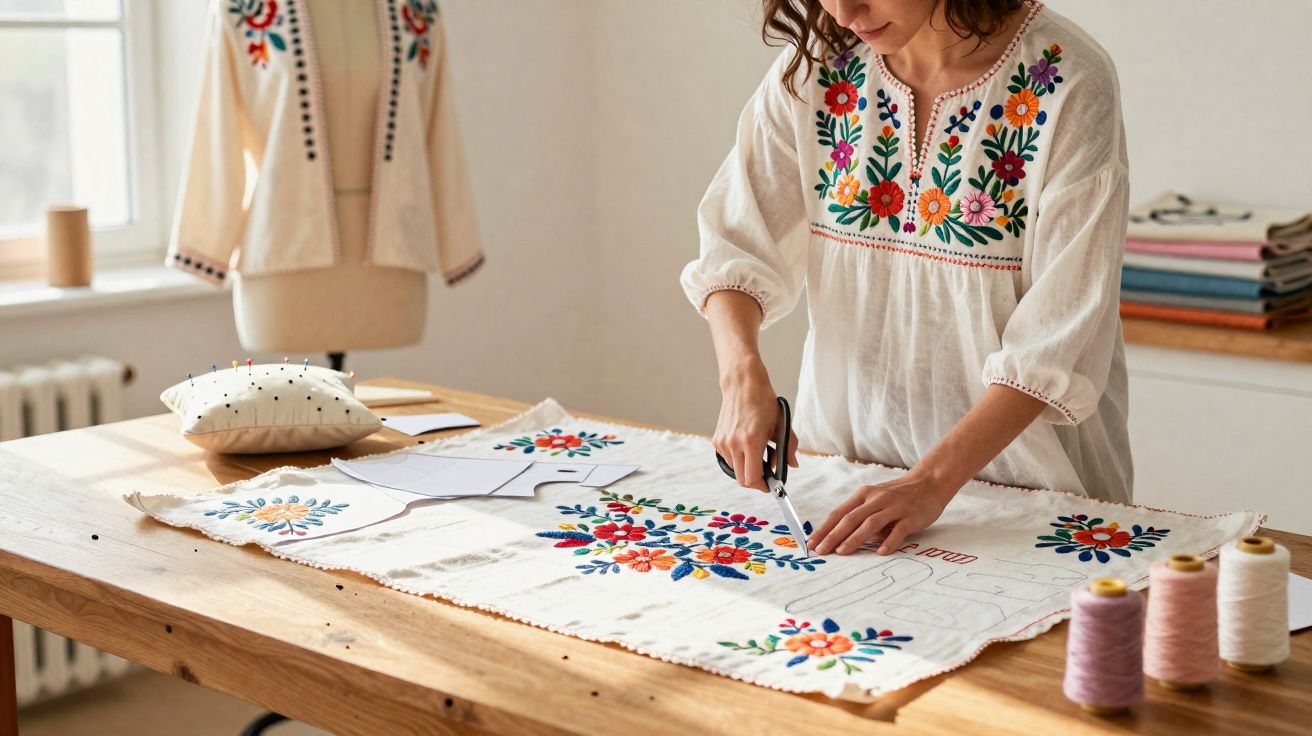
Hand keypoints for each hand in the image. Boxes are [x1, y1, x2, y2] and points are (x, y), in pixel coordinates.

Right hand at [712, 374, 798, 493]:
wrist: (742, 386)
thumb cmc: (763, 402)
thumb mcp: (782, 424)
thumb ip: (788, 448)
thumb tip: (792, 465)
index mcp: (751, 441)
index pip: (752, 478)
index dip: (762, 486)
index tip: (770, 486)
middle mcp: (734, 444)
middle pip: (742, 480)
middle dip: (755, 481)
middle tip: (766, 475)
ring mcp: (723, 443)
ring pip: (735, 470)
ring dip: (747, 468)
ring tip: (757, 454)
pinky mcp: (717, 440)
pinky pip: (728, 459)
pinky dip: (738, 459)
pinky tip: (746, 446)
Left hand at [809, 471, 955, 554]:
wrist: (929, 482)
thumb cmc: (898, 495)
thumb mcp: (875, 499)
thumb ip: (860, 515)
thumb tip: (841, 537)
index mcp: (864, 495)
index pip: (839, 513)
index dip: (824, 528)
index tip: (812, 543)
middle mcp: (876, 499)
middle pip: (851, 518)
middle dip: (833, 536)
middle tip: (822, 551)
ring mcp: (894, 507)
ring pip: (870, 523)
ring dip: (855, 538)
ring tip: (843, 552)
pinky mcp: (911, 516)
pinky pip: (899, 530)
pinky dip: (889, 541)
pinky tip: (880, 552)